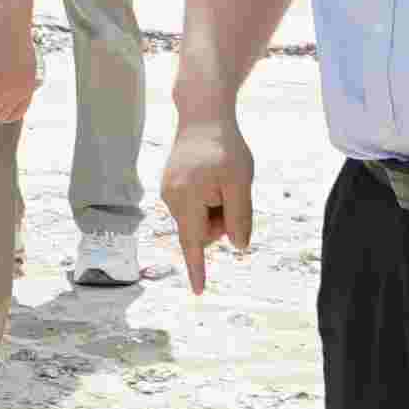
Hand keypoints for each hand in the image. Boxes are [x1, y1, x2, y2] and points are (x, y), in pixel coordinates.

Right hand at [160, 115, 253, 289]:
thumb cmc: (225, 147)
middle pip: (202, 231)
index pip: (194, 243)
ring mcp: (168, 192)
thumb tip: (238, 246)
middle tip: (230, 190)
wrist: (203, 116)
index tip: (198, 292)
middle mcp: (171, 199)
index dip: (198, 269)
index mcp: (187, 199)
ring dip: (215, 208)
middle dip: (221, 221)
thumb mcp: (240, 183)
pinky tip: (210, 175)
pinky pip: (194, 206)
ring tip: (219, 178)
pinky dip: (208, 199)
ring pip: (199, 219)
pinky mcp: (171, 186)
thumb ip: (239, 217)